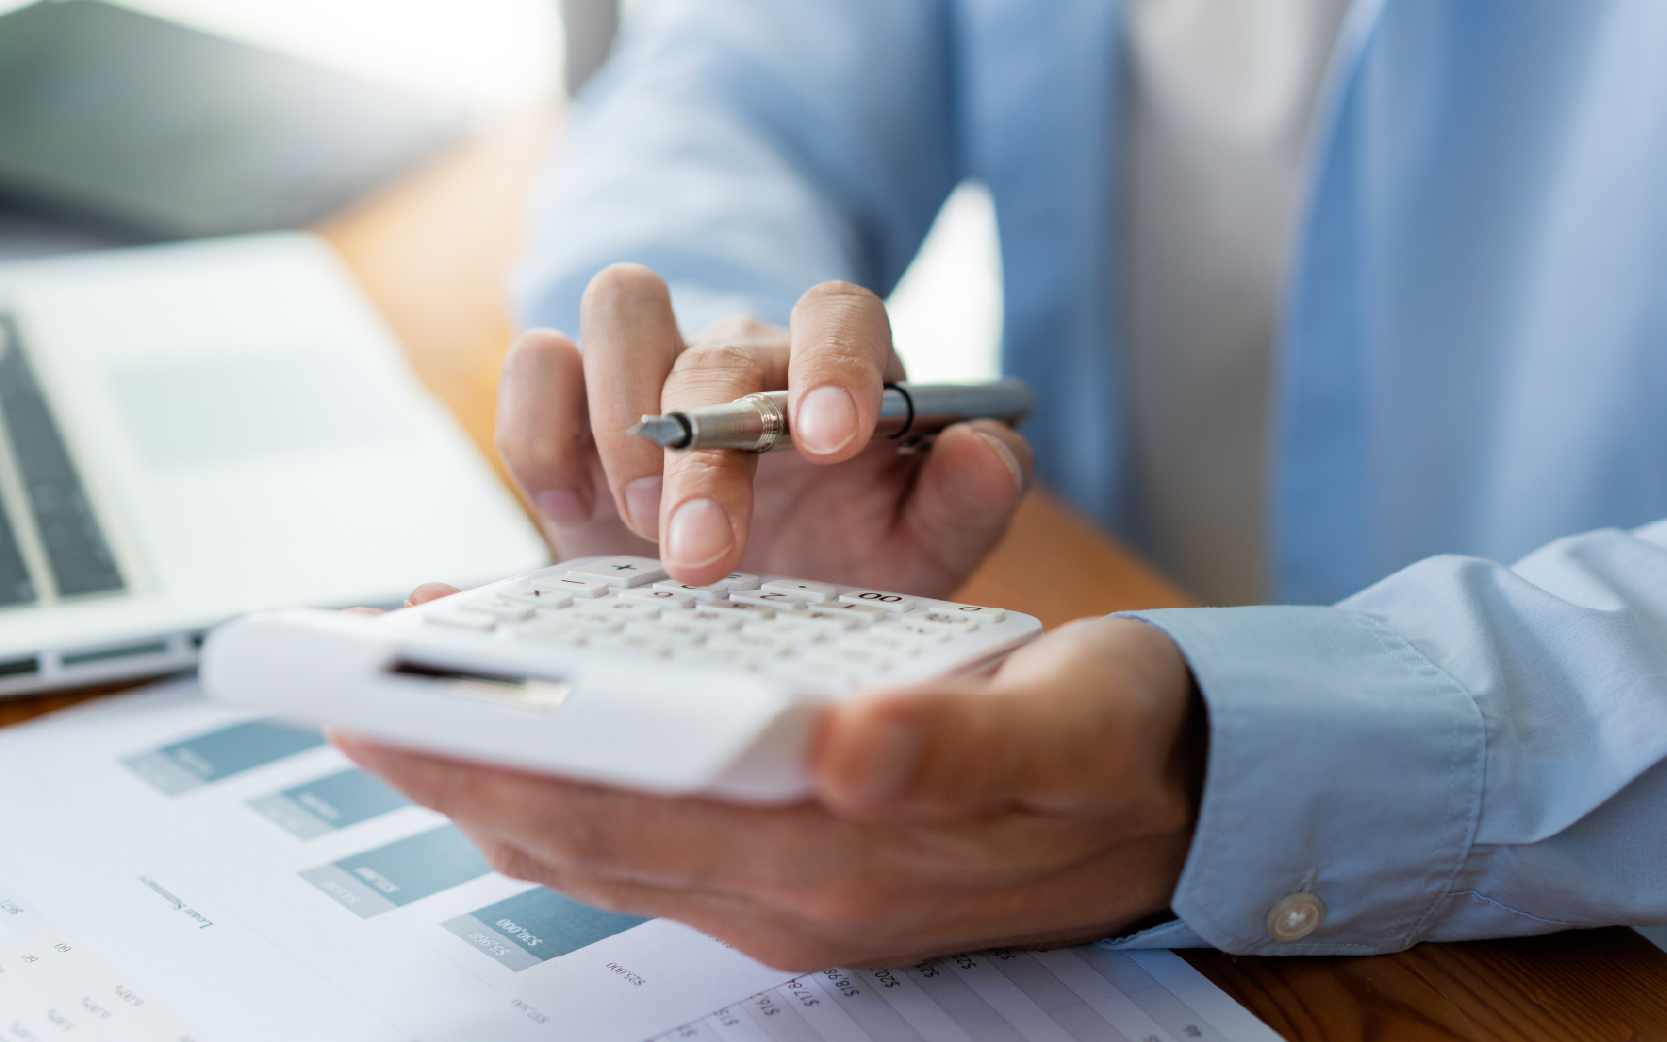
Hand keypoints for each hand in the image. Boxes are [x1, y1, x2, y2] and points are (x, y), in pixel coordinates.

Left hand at [334, 596, 1204, 970]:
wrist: (1176, 802)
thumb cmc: (1114, 746)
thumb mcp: (1064, 728)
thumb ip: (955, 747)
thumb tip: (840, 754)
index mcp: (838, 856)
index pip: (623, 818)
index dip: (498, 758)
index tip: (389, 704)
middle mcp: (789, 890)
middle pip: (582, 837)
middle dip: (459, 770)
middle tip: (355, 705)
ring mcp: (786, 887)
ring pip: (603, 844)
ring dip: (501, 779)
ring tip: (417, 714)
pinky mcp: (796, 860)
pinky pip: (647, 836)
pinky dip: (574, 782)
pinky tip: (550, 734)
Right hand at [495, 264, 1032, 594]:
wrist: (752, 602)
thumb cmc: (847, 562)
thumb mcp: (921, 553)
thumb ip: (969, 503)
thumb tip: (986, 450)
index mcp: (842, 374)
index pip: (842, 312)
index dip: (834, 361)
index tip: (828, 441)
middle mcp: (747, 357)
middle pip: (719, 348)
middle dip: (707, 453)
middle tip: (705, 556)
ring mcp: (654, 368)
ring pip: (620, 302)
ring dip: (621, 417)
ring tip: (641, 525)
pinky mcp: (572, 405)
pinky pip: (536, 364)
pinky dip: (539, 432)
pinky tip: (571, 512)